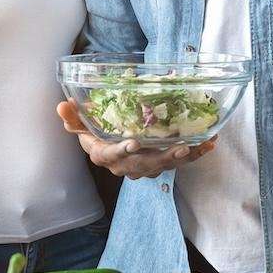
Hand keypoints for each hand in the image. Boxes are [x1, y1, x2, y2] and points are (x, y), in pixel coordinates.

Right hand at [56, 100, 214, 178]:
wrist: (108, 149)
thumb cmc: (95, 134)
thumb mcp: (81, 126)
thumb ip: (73, 118)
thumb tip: (62, 104)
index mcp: (105, 155)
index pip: (112, 156)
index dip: (122, 152)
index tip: (133, 143)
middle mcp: (126, 166)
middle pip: (145, 165)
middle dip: (164, 158)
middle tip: (180, 148)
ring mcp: (144, 167)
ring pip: (165, 165)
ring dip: (183, 157)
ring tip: (199, 146)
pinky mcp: (160, 163)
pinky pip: (178, 160)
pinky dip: (195, 153)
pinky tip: (209, 144)